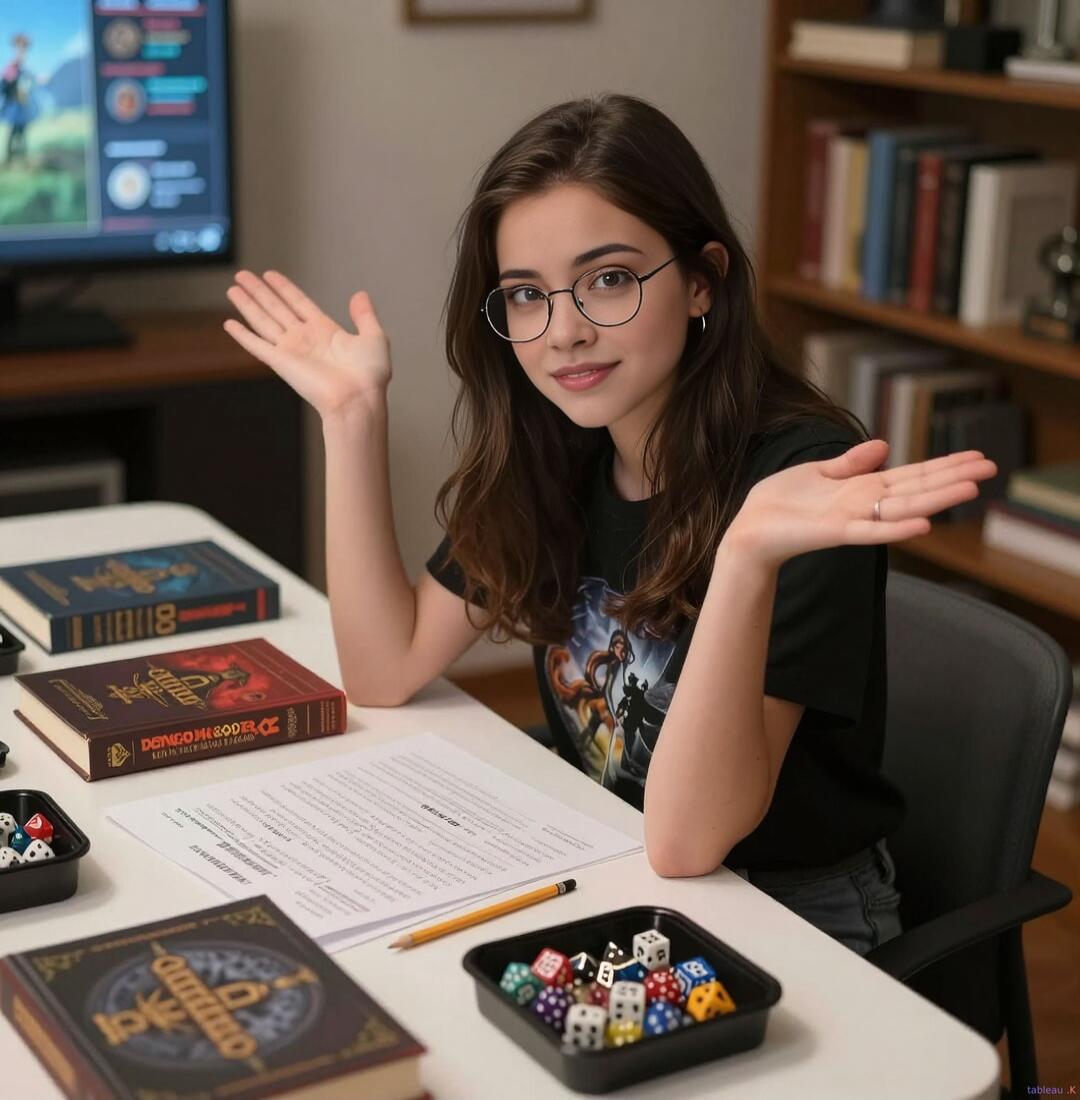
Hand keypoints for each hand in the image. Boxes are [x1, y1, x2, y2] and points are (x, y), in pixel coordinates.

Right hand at [223, 270, 391, 419]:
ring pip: (263, 321)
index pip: (298, 302)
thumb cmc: (369, 376)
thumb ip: (364, 316)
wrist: (358, 399)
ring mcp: (291, 350)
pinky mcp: (281, 363)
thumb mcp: (373, 337)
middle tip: (242, 275)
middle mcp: (305, 338)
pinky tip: (228, 324)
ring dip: (247, 304)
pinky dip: (242, 336)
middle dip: (259, 291)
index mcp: (325, 330)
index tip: (269, 275)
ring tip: (232, 288)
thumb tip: (360, 294)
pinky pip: (257, 346)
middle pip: (276, 308)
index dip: (283, 288)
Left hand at [723, 439, 997, 568]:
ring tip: (972, 488)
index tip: (977, 456)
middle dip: (953, 477)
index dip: (944, 464)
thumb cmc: (780, 503)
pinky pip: (871, 531)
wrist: (749, 529)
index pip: (913, 475)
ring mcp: (853, 519)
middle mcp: (865, 504)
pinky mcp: (834, 533)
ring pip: (904, 508)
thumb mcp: (817, 471)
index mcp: (862, 488)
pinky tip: (924, 525)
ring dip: (937, 499)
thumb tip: (884, 445)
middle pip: (917, 489)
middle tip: (993, 467)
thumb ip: (850, 462)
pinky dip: (897, 529)